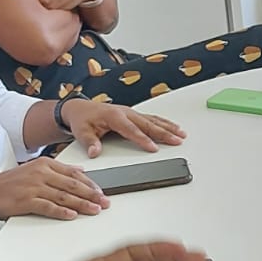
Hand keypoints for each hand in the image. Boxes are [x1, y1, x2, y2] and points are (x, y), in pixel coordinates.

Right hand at [0, 157, 108, 221]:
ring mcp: (33, 187)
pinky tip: (72, 215)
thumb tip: (79, 170)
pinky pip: (48, 207)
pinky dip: (62, 211)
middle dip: (92, 195)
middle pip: (72, 185)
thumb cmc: (9, 184)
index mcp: (44, 164)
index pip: (74, 173)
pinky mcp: (26, 201)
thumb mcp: (34, 170)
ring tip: (95, 210)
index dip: (91, 183)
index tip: (102, 191)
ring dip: (82, 204)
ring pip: (64, 196)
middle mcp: (40, 173)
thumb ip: (57, 170)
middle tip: (105, 202)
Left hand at [60, 100, 184, 158]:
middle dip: (164, 133)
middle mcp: (125, 113)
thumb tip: (95, 151)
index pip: (132, 130)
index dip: (143, 139)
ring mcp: (131, 112)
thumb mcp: (82, 132)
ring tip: (181, 134)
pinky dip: (164, 123)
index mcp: (114, 117)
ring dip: (168, 127)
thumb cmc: (82, 120)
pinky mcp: (134, 114)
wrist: (80, 109)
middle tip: (177, 140)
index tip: (154, 148)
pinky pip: (152, 118)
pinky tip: (173, 127)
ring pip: (153, 120)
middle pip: (148, 124)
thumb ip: (90, 142)